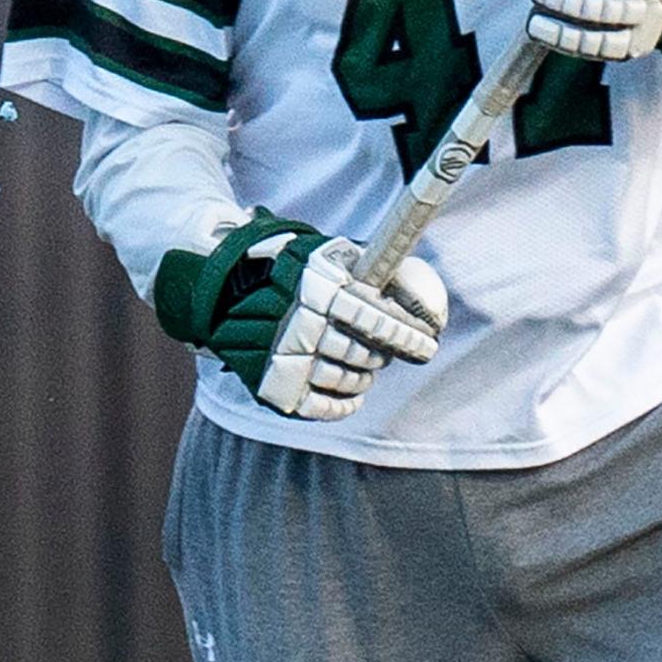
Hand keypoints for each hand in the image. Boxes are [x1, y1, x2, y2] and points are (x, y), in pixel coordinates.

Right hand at [257, 237, 446, 419]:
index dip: (406, 335)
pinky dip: (344, 404)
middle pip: (362, 353)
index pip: (374, 319)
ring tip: (369, 366)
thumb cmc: (301, 269)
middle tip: (388, 353)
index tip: (428, 344)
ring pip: (345, 379)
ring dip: (365, 376)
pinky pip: (320, 406)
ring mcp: (286, 356)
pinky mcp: (275, 384)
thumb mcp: (336, 255)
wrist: (231, 288)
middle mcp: (302, 323)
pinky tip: (356, 394)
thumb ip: (380, 271)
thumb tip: (429, 303)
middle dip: (383, 355)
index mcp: (321, 287)